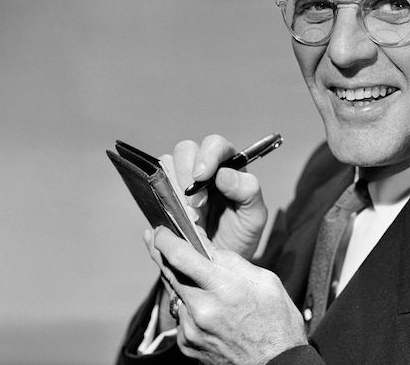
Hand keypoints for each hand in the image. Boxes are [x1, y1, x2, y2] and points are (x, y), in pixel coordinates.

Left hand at [146, 226, 306, 363]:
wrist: (276, 364)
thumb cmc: (277, 322)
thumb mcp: (264, 280)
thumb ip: (231, 261)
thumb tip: (206, 245)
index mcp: (224, 289)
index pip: (181, 257)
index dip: (165, 240)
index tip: (159, 229)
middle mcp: (202, 309)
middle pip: (169, 273)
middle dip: (160, 252)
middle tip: (153, 237)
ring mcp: (191, 329)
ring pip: (175, 293)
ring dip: (178, 279)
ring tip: (191, 273)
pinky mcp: (187, 344)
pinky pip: (181, 315)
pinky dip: (188, 304)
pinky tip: (204, 304)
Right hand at [160, 135, 267, 258]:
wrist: (222, 263)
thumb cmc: (241, 235)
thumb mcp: (254, 217)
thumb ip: (248, 192)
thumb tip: (224, 174)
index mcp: (228, 165)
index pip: (215, 145)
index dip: (207, 156)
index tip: (202, 176)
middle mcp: (204, 169)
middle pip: (186, 150)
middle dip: (185, 172)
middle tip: (195, 202)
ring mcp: (182, 182)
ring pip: (167, 165)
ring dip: (173, 187)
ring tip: (189, 215)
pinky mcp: (166, 198)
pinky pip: (155, 188)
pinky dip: (161, 200)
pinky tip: (174, 218)